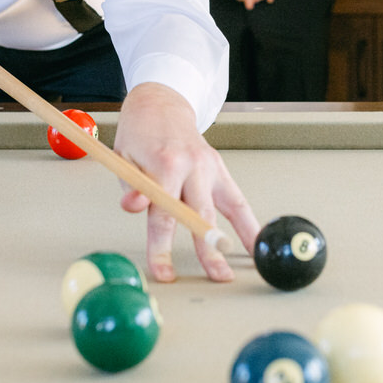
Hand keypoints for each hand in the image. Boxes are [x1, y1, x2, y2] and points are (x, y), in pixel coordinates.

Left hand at [112, 82, 261, 282]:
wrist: (160, 105)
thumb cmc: (140, 135)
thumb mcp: (124, 159)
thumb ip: (131, 187)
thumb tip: (133, 207)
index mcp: (166, 163)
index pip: (163, 214)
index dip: (162, 247)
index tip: (163, 272)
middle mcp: (193, 165)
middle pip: (199, 213)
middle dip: (207, 248)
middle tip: (214, 276)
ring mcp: (210, 166)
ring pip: (224, 208)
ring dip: (232, 240)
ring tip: (235, 269)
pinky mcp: (220, 169)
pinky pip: (238, 200)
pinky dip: (249, 223)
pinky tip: (258, 243)